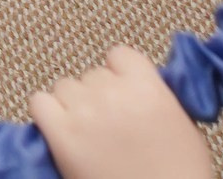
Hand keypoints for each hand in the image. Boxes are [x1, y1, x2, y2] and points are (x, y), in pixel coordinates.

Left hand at [28, 47, 213, 178]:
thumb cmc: (179, 174)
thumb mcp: (183, 126)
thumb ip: (158, 96)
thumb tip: (140, 84)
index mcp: (148, 87)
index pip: (119, 54)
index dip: (119, 73)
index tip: (122, 91)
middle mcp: (113, 93)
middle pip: (91, 75)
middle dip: (97, 95)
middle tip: (107, 124)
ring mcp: (84, 111)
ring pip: (64, 86)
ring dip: (72, 104)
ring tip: (86, 133)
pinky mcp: (61, 134)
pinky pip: (39, 102)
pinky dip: (46, 113)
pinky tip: (59, 130)